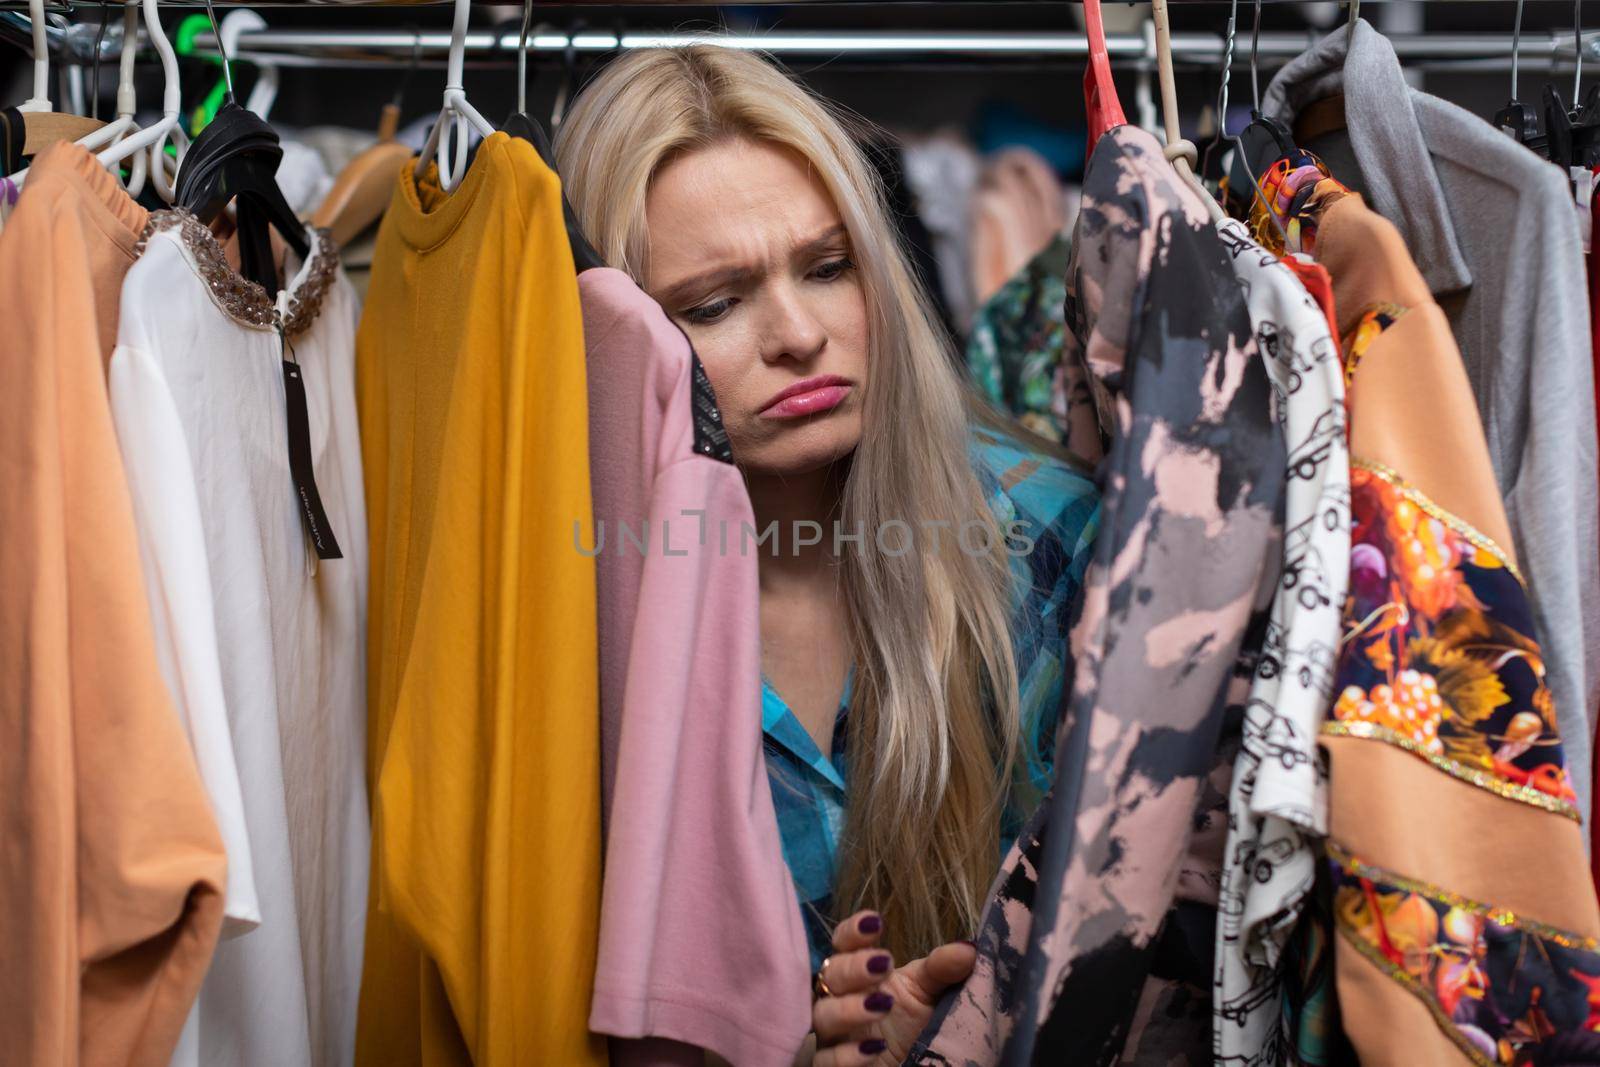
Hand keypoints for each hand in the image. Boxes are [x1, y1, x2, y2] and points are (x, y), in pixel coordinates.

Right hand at [811, 910, 976, 1066]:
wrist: (916, 1064)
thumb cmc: (914, 1024)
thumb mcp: (929, 995)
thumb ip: (942, 970)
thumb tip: (968, 949)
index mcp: (861, 972)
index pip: (844, 942)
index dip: (853, 931)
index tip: (874, 922)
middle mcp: (840, 998)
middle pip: (830, 974)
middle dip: (853, 967)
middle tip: (883, 963)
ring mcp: (833, 1033)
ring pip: (822, 1014)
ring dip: (848, 1008)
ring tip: (882, 1005)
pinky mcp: (831, 1064)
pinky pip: (825, 1059)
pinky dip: (846, 1054)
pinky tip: (874, 1048)